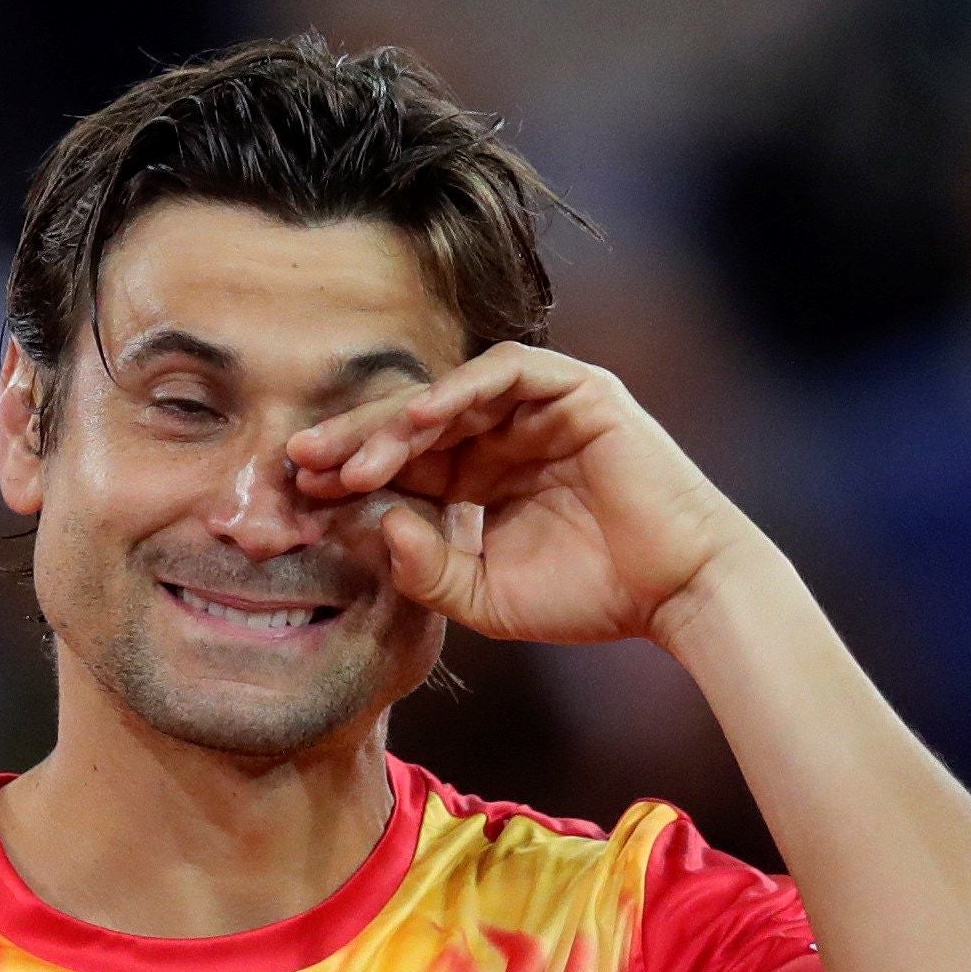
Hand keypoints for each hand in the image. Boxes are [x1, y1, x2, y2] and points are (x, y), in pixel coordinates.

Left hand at [287, 343, 758, 646]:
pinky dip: (459, 391)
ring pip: (449, 397)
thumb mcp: (485, 596)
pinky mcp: (576, 390)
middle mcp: (502, 436)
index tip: (297, 496)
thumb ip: (427, 569)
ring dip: (397, 424)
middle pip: (411, 423)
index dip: (347, 475)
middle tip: (300, 464)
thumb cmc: (588, 597)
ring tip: (354, 461)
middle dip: (353, 441)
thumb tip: (380, 525)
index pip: (400, 464)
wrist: (673, 593)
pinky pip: (506, 374)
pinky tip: (419, 420)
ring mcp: (539, 409)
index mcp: (477, 478)